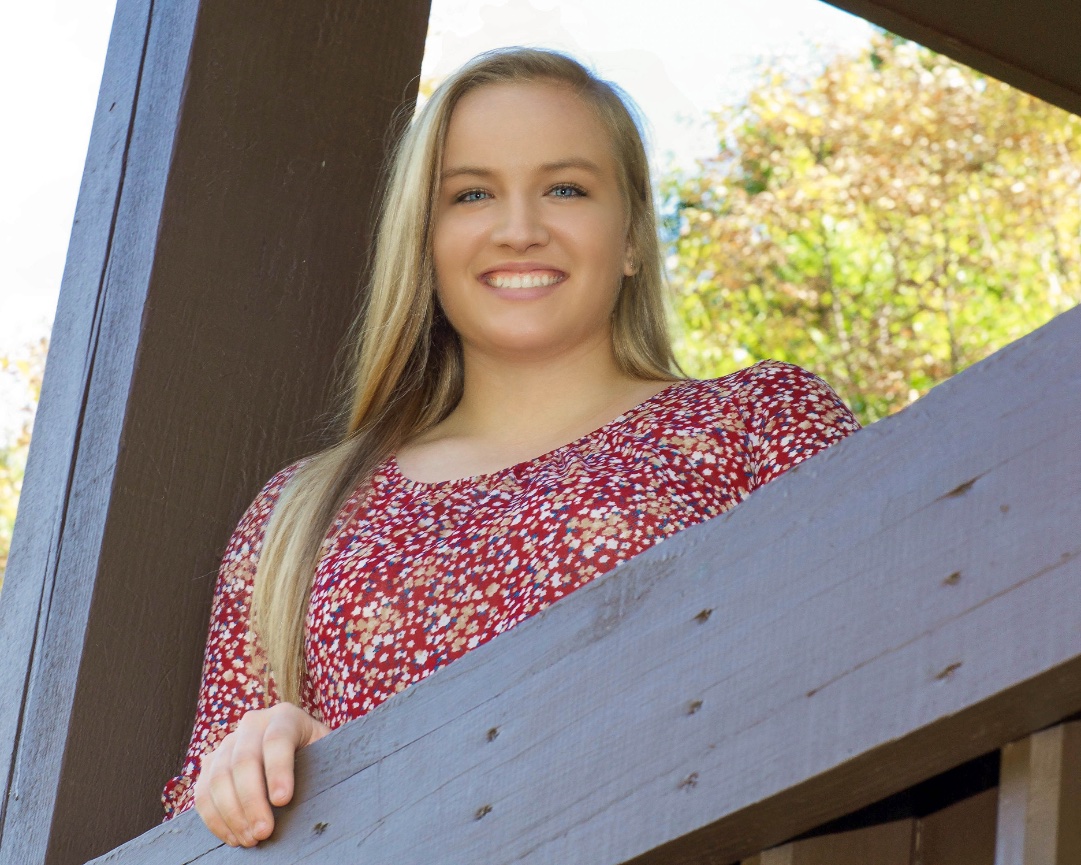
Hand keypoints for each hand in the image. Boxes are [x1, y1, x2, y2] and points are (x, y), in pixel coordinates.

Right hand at [193, 702, 330, 846]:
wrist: (298, 754)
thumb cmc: (319, 759)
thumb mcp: (328, 754)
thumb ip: (327, 764)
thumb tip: (329, 791)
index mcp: (285, 716)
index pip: (277, 739)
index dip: (278, 770)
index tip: (283, 800)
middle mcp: (252, 723)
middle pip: (244, 760)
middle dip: (252, 800)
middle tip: (264, 833)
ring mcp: (228, 742)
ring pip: (218, 777)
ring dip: (232, 814)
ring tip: (251, 840)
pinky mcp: (210, 764)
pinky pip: (202, 792)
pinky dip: (215, 818)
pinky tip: (233, 837)